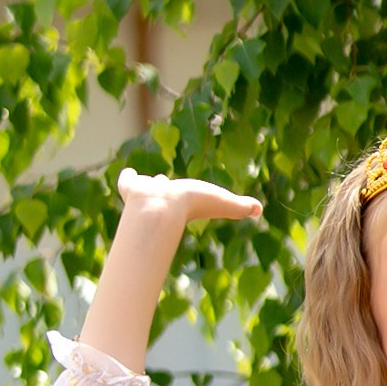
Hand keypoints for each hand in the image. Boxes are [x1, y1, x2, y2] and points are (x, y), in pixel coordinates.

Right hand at [116, 167, 262, 226]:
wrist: (162, 207)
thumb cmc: (193, 206)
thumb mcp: (222, 203)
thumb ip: (239, 207)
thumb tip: (260, 210)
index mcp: (183, 200)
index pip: (186, 194)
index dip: (189, 192)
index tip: (190, 193)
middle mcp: (165, 197)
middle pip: (166, 187)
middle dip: (165, 184)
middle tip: (163, 181)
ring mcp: (146, 194)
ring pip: (148, 185)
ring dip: (148, 182)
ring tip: (148, 180)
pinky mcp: (130, 189)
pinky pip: (127, 181)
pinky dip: (126, 179)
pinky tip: (126, 175)